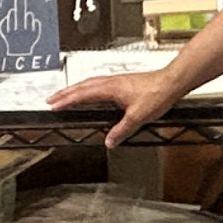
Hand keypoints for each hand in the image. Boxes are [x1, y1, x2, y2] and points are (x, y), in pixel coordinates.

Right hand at [47, 70, 178, 147]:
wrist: (171, 82)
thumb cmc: (157, 93)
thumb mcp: (138, 116)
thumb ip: (122, 130)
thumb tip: (109, 141)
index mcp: (110, 88)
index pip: (83, 94)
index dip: (67, 100)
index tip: (54, 105)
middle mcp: (111, 82)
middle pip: (82, 86)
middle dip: (65, 93)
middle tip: (51, 99)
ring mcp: (116, 81)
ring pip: (89, 83)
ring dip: (75, 90)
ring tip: (65, 96)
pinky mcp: (122, 83)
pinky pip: (98, 84)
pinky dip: (88, 88)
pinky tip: (91, 94)